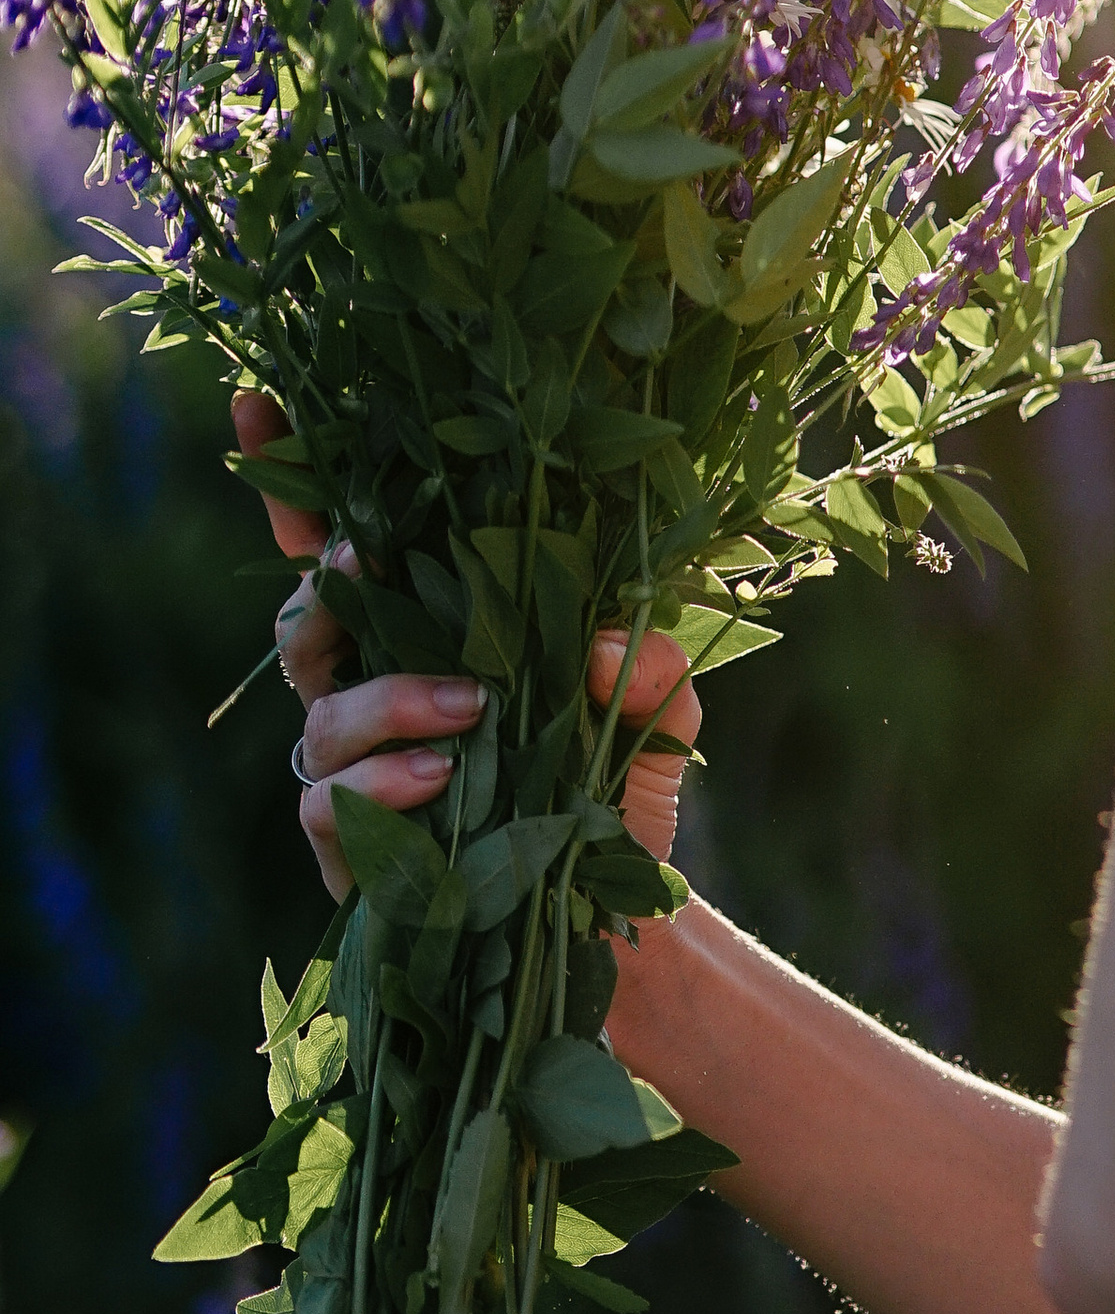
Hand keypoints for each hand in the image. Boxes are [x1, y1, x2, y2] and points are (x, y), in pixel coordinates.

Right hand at [236, 392, 700, 901]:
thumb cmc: (618, 789)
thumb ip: (651, 666)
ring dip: (388, 697)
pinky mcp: (349, 848)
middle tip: (371, 551)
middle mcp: (371, 690)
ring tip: (470, 707)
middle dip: (324, 580)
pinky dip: (381, 784)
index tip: (258, 396)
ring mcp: (350, 770)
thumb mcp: (658, 713)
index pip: (346, 544)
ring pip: (318, 710)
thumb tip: (612, 639)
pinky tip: (443, 778)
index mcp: (428, 631)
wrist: (620, 918)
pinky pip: (328, 802)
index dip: (293, 472)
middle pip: (303, 619)